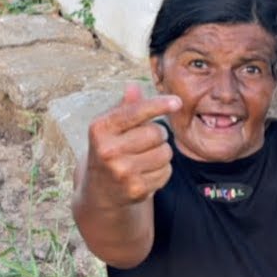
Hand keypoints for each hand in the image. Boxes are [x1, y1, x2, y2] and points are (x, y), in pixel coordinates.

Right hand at [83, 84, 179, 206]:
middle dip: (158, 133)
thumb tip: (134, 86)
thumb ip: (125, 107)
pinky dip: (162, 170)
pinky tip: (146, 171)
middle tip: (147, 139)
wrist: (99, 190)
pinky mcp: (136, 189)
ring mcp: (122, 172)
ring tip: (146, 156)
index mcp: (100, 128)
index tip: (177, 102)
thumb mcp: (110, 126)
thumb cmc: (109, 149)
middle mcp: (108, 150)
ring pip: (165, 152)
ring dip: (162, 152)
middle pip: (156, 132)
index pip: (135, 111)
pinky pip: (166, 171)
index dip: (159, 105)